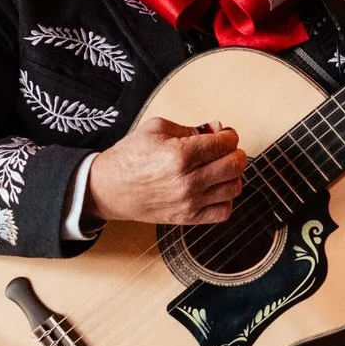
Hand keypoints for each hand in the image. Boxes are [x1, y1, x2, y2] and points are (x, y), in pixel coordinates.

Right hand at [84, 115, 244, 225]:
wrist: (109, 188)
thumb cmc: (130, 156)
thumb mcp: (157, 128)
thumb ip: (191, 128)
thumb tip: (217, 129)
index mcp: (181, 154)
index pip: (225, 143)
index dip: (229, 135)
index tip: (224, 135)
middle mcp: (188, 180)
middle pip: (235, 165)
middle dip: (235, 153)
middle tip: (226, 151)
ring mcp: (189, 202)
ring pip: (234, 188)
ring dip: (232, 176)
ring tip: (219, 169)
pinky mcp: (187, 218)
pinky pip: (223, 212)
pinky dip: (225, 199)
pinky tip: (214, 189)